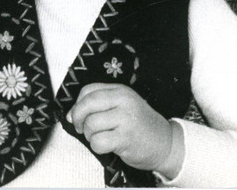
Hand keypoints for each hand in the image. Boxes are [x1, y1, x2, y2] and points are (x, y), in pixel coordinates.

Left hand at [68, 83, 183, 176]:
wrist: (165, 143)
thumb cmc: (139, 125)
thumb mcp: (122, 106)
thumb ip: (99, 105)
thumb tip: (71, 115)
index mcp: (120, 90)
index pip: (88, 90)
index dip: (77, 104)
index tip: (77, 115)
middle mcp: (123, 101)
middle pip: (87, 104)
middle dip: (78, 118)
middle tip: (81, 127)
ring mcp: (125, 119)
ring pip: (91, 124)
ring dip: (89, 135)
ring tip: (98, 137)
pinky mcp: (126, 138)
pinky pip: (98, 142)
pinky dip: (96, 146)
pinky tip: (106, 146)